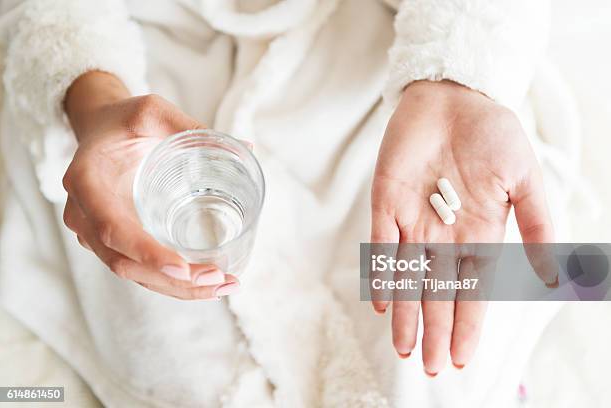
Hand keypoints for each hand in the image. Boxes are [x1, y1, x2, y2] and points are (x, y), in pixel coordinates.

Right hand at [62, 71, 238, 299]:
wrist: (98, 129)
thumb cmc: (124, 120)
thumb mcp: (152, 111)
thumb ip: (190, 127)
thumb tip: (247, 148)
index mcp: (87, 181)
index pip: (113, 229)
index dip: (147, 254)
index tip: (184, 269)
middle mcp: (84, 214)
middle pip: (124, 263)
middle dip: (173, 280)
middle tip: (218, 278)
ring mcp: (94, 232)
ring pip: (133, 274)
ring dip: (177, 288)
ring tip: (223, 285)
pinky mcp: (112, 240)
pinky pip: (138, 269)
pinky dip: (170, 282)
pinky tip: (205, 283)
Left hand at [370, 80, 555, 373]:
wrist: (454, 97)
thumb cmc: (493, 135)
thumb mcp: (525, 179)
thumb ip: (535, 225)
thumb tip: (554, 276)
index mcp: (479, 233)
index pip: (473, 288)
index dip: (468, 323)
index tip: (462, 357)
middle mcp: (444, 234)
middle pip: (438, 292)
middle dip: (435, 329)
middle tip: (429, 367)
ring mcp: (413, 219)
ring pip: (407, 276)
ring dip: (406, 312)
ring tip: (404, 347)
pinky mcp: (386, 202)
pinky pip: (381, 243)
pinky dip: (381, 272)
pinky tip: (383, 301)